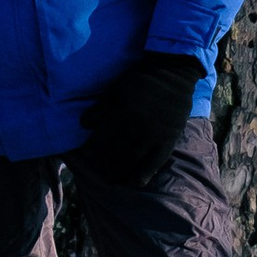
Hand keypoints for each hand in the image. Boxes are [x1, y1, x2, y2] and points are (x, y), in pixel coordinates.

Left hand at [79, 52, 200, 191]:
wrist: (173, 74)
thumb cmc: (140, 80)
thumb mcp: (116, 89)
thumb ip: (100, 107)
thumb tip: (83, 125)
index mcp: (123, 111)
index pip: (103, 137)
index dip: (92, 149)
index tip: (86, 157)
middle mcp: (138, 126)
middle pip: (116, 151)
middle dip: (104, 164)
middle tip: (97, 171)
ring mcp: (154, 135)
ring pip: (133, 159)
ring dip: (119, 172)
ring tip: (110, 180)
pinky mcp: (168, 140)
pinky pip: (156, 162)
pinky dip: (144, 174)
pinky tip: (134, 183)